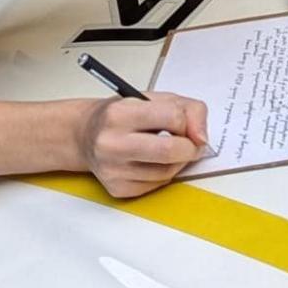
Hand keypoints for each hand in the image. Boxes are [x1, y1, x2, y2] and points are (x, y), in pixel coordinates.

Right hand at [81, 90, 208, 198]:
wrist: (86, 135)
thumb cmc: (123, 115)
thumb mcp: (155, 99)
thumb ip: (188, 110)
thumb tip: (202, 139)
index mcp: (120, 113)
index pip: (172, 118)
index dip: (187, 123)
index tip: (186, 125)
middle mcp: (111, 143)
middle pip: (169, 151)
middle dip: (189, 148)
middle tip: (190, 144)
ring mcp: (112, 169)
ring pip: (166, 172)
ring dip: (177, 162)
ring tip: (168, 150)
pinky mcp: (117, 188)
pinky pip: (156, 186)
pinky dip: (163, 175)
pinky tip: (153, 162)